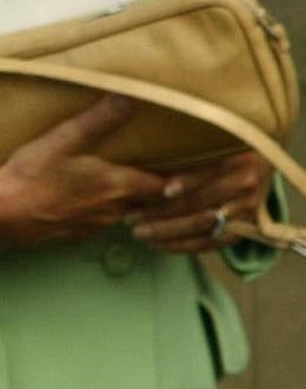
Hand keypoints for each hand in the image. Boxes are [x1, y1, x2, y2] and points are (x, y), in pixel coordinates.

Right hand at [0, 96, 172, 254]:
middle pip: (152, 202)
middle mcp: (115, 210)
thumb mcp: (64, 140)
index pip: (170, 188)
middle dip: (162, 188)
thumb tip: (131, 96)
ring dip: (134, 199)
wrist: (0, 215)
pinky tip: (94, 196)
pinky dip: (109, 208)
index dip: (187, 180)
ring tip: (133, 180)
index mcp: (119, 187)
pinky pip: (104, 219)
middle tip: (170, 170)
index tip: (202, 170)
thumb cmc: (32, 176)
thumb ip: (100, 120)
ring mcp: (96, 225)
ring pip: (128, 212)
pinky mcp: (77, 233)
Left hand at [127, 150, 272, 253]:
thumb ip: (183, 150)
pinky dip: (182, 246)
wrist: (257, 165)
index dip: (186, 181)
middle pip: (200, 203)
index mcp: (234, 158)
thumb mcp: (206, 142)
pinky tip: (158, 245)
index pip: (207, 172)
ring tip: (138, 233)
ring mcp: (246, 210)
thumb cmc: (217, 149)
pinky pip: (210, 243)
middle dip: (162, 213)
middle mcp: (244, 185)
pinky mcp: (244, 229)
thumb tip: (140, 156)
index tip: (160, 190)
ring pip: (202, 227)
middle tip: (130, 218)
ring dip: (168, 233)